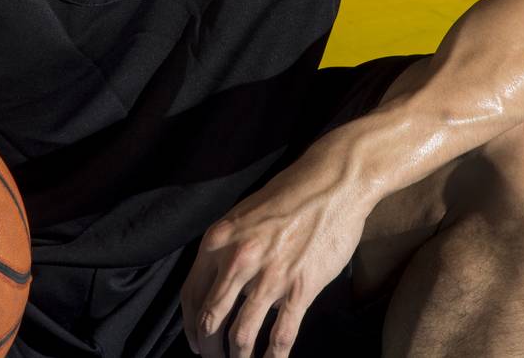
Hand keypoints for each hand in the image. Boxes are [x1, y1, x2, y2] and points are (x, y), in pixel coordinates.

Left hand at [180, 135, 374, 356]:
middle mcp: (238, 260)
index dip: (190, 326)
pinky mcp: (300, 287)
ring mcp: (269, 276)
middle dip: (208, 349)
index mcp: (219, 240)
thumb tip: (221, 284)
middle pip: (210, 320)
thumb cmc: (290, 194)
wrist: (333, 183)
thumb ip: (228, 248)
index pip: (191, 295)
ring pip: (241, 334)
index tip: (195, 341)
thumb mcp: (244, 214)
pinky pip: (281, 335)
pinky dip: (273, 357)